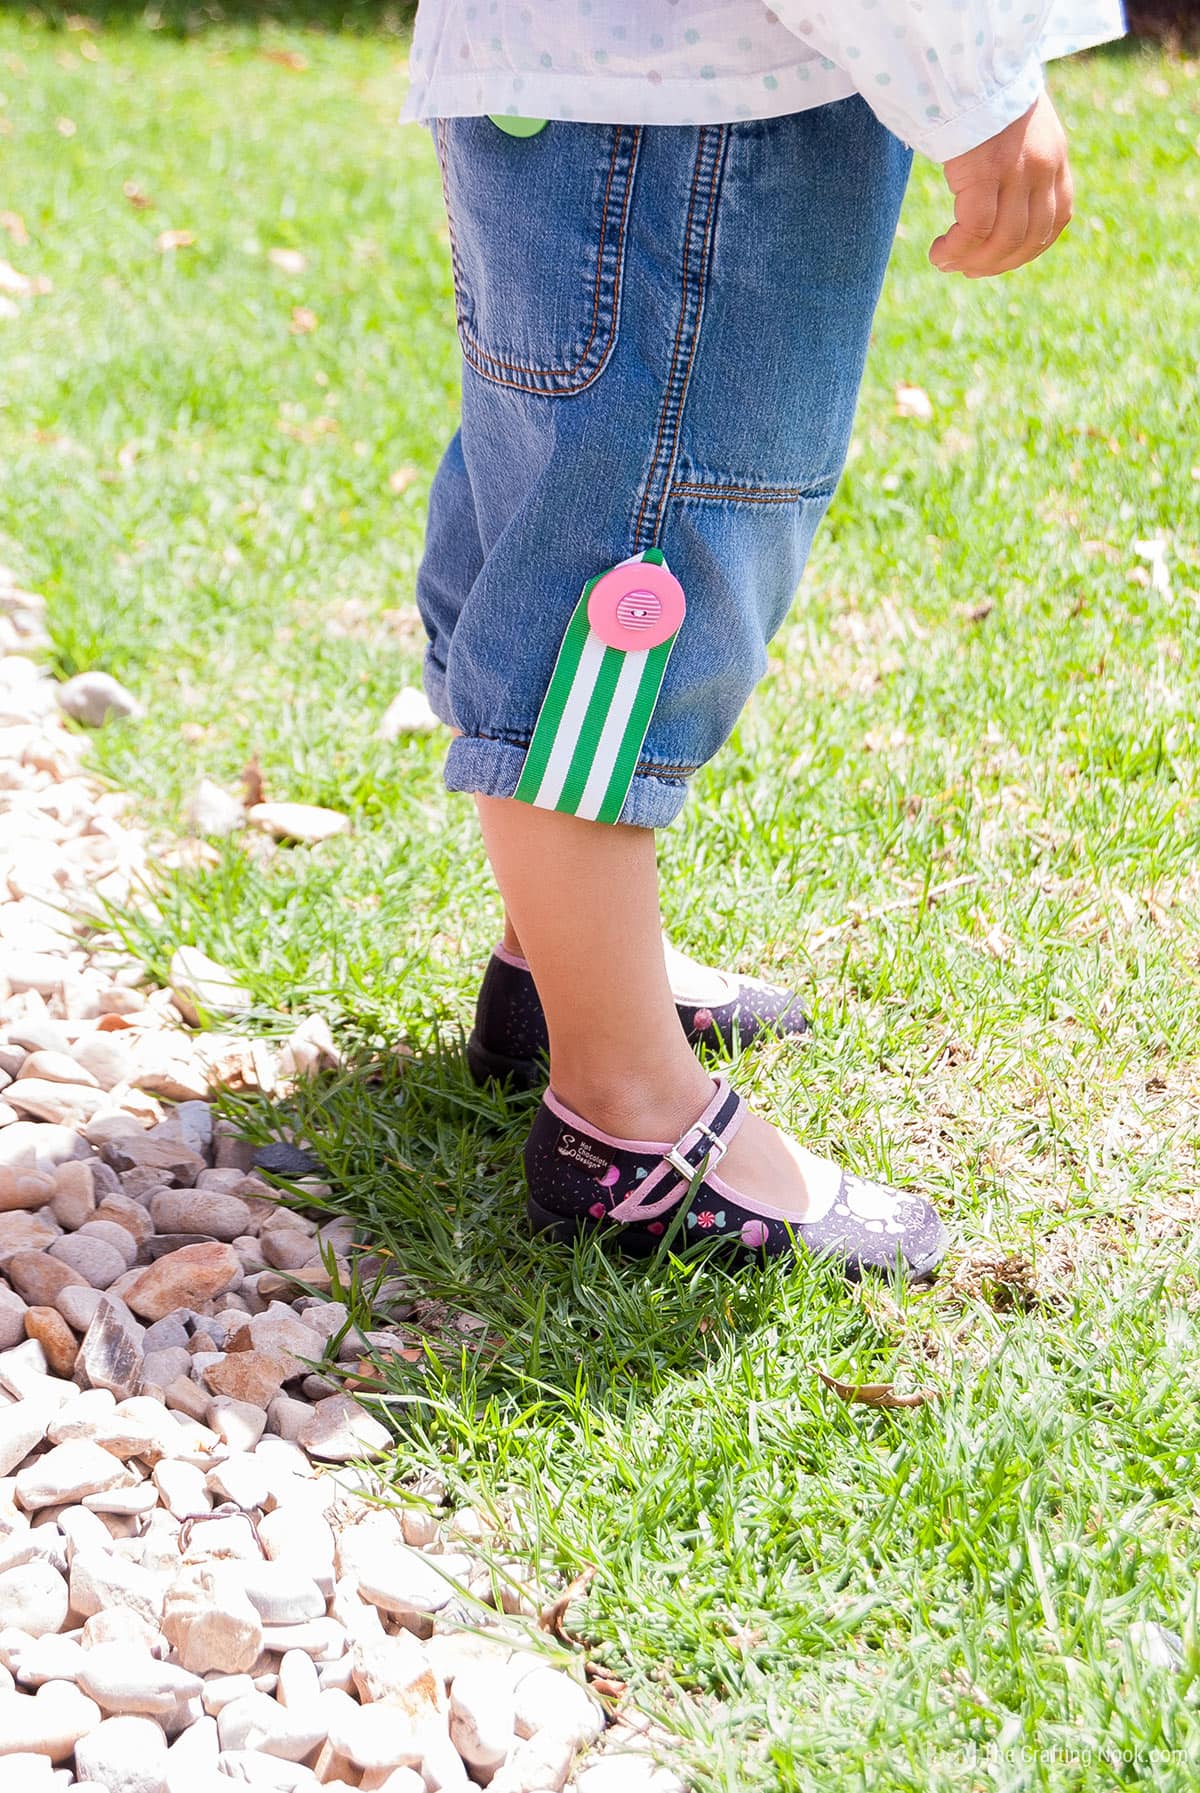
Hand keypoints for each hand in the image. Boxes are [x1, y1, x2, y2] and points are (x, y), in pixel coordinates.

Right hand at [930, 92, 1072, 277]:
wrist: (971, 62)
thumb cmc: (984, 93)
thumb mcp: (1019, 128)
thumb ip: (1021, 161)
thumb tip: (1000, 199)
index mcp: (1055, 158)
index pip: (1056, 220)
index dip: (1028, 250)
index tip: (999, 259)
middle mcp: (1043, 167)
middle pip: (1028, 239)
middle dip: (997, 264)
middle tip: (967, 269)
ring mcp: (1016, 171)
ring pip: (1002, 241)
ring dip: (974, 262)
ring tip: (948, 262)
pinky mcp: (985, 172)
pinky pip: (974, 230)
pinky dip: (956, 250)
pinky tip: (940, 252)